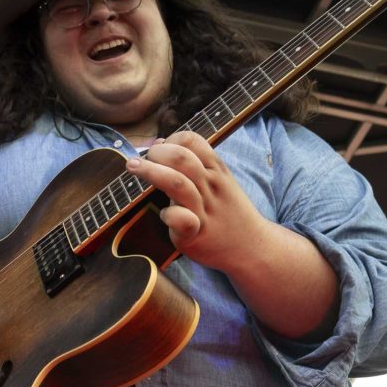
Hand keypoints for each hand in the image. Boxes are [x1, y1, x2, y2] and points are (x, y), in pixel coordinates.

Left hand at [125, 132, 270, 274]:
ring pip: (177, 183)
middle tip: (141, 161)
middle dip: (156, 153)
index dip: (171, 140)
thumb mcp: (218, 179)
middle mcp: (210, 185)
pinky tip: (165, 215)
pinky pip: (182, 220)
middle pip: (181, 157)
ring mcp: (203, 209)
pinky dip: (170, 215)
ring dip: (152, 172)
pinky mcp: (196, 234)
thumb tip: (159, 142)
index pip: (192, 140)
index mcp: (215, 169)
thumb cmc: (227, 211)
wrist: (252, 246)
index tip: (160, 150)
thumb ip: (192, 161)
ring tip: (134, 167)